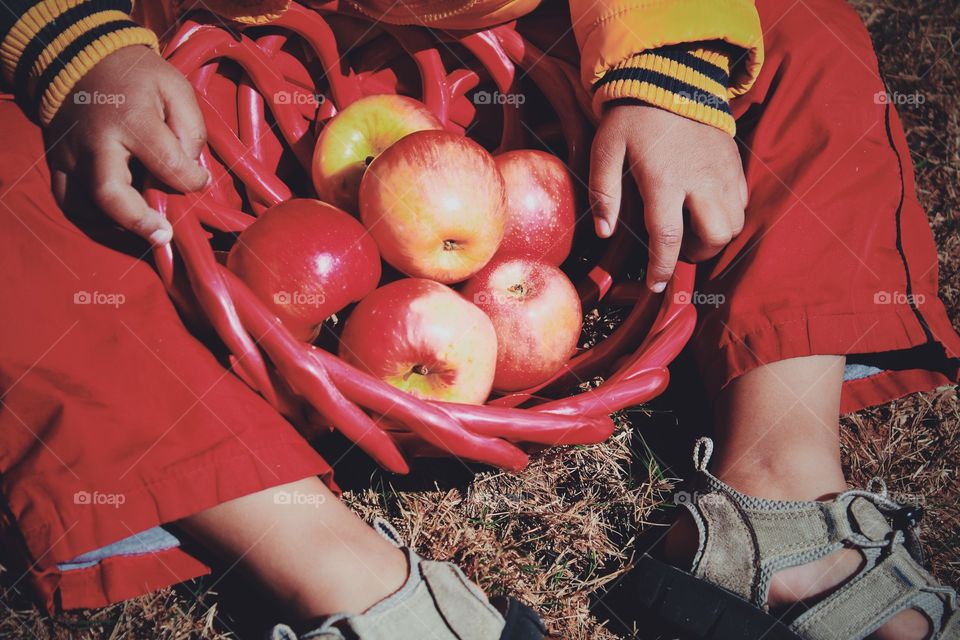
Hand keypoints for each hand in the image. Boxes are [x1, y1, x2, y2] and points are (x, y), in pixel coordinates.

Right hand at [45, 46, 209, 245]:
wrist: (79, 57)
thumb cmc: (136, 76)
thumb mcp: (176, 87)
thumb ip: (190, 128)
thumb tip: (191, 168)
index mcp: (131, 120)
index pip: (168, 165)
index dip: (191, 181)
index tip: (200, 180)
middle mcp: (96, 142)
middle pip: (111, 194)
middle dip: (140, 222)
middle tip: (163, 237)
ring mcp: (71, 155)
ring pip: (87, 206)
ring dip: (118, 225)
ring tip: (145, 228)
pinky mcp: (57, 162)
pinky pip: (70, 203)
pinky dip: (94, 219)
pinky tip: (120, 222)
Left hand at [589, 103, 747, 291]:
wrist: (670, 75)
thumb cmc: (632, 116)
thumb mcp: (605, 150)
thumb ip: (603, 192)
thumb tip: (604, 232)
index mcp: (665, 180)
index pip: (668, 238)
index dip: (662, 268)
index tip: (656, 285)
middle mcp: (701, 179)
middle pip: (714, 237)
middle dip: (697, 253)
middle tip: (678, 250)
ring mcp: (723, 171)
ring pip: (734, 224)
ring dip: (715, 237)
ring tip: (692, 231)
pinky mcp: (735, 163)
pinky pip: (742, 202)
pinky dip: (728, 215)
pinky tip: (706, 209)